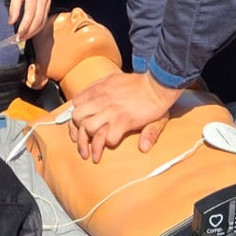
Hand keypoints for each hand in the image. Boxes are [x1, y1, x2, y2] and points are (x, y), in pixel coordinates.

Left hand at [9, 0, 58, 40]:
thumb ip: (14, 6)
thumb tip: (11, 22)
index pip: (30, 13)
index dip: (25, 25)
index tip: (18, 34)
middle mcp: (42, 0)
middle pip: (38, 20)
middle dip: (29, 32)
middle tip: (19, 40)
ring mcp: (47, 3)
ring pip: (42, 22)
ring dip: (33, 32)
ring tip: (23, 38)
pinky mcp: (49, 6)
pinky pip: (44, 20)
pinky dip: (37, 28)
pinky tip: (30, 32)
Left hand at [67, 71, 181, 162]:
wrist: (158, 85)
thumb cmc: (141, 84)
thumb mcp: (119, 82)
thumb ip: (105, 90)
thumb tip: (95, 98)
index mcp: (99, 89)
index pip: (76, 103)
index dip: (76, 116)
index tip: (79, 125)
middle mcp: (101, 100)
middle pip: (77, 118)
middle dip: (78, 132)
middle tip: (83, 143)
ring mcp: (111, 111)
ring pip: (88, 128)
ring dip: (90, 143)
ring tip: (92, 154)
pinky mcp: (123, 121)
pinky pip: (108, 137)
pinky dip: (109, 143)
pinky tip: (112, 145)